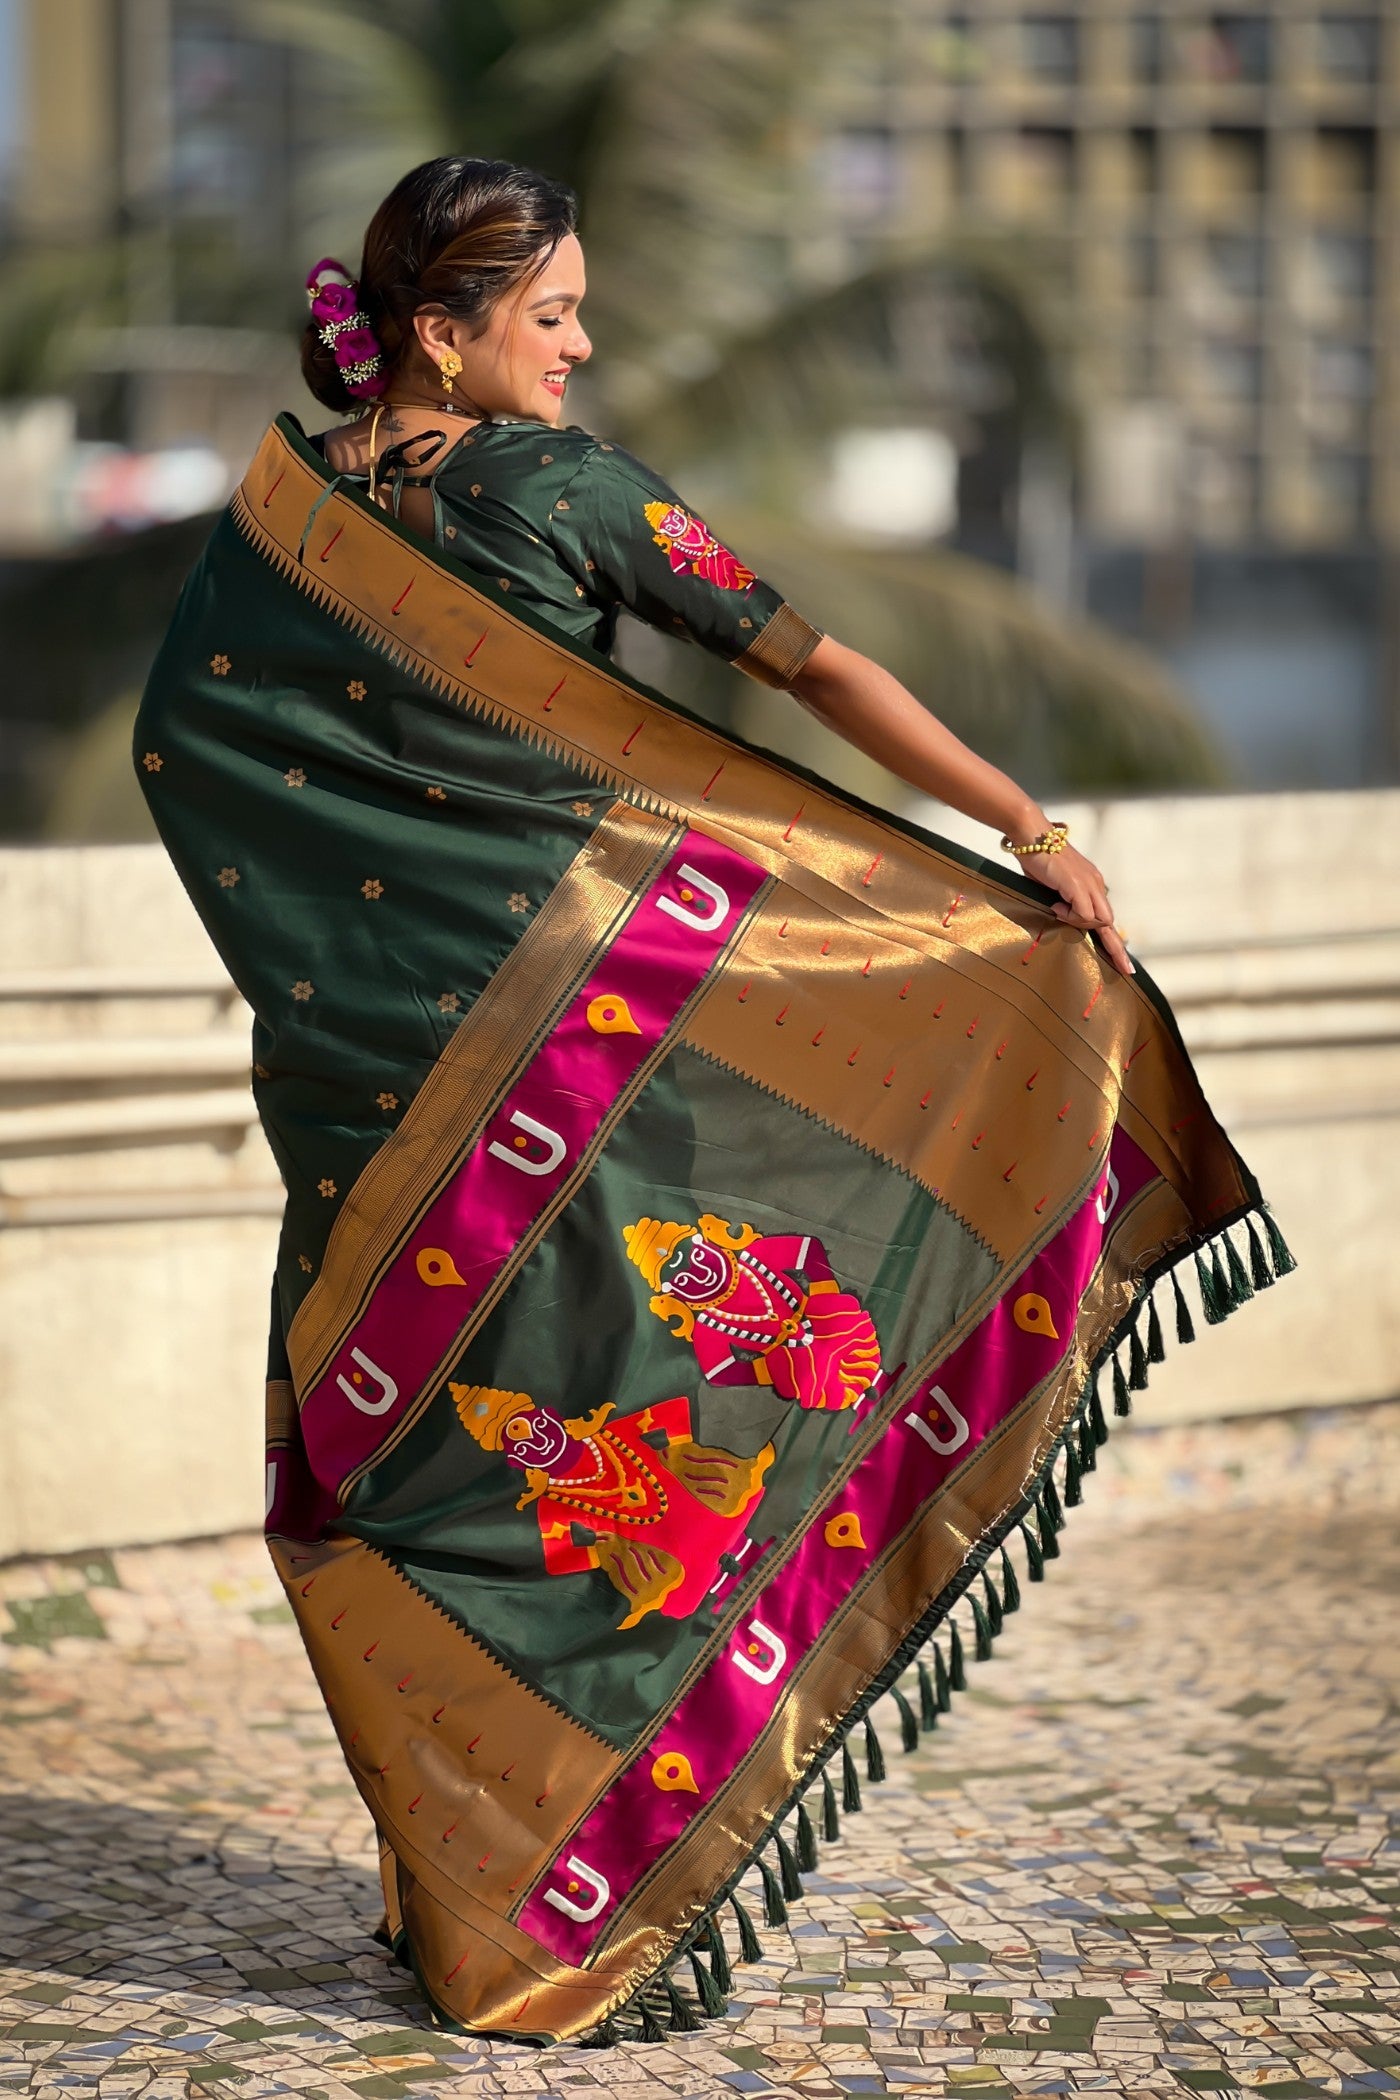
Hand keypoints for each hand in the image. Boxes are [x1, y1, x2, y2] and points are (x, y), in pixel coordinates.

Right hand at [1018, 840, 1134, 978]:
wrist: (1032, 834)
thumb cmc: (1038, 858)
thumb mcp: (1053, 885)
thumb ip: (1061, 900)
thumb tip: (1059, 914)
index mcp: (1092, 884)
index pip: (1106, 916)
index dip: (1114, 940)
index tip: (1121, 960)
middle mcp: (1095, 884)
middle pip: (1111, 923)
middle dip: (1118, 949)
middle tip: (1126, 970)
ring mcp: (1088, 884)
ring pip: (1100, 919)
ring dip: (1081, 924)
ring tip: (1057, 912)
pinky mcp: (1077, 884)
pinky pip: (1083, 913)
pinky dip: (1071, 916)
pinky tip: (1056, 908)